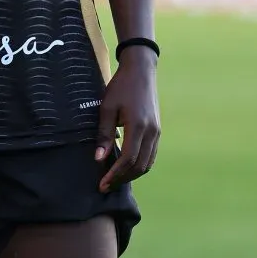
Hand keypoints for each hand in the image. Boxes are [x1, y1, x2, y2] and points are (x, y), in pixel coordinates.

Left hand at [95, 46, 159, 192]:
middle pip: (140, 166)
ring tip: (114, 179)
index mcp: (138, 126)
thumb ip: (104, 134)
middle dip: (122, 179)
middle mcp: (151, 133)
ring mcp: (157, 133)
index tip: (102, 184)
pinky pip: (150, 155)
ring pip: (147, 163)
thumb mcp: (107, 108)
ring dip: (131, 175)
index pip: (128, 159)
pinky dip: (139, 165)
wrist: (141, 71)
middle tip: (106, 186)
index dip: (115, 175)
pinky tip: (126, 167)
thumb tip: (99, 159)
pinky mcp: (157, 131)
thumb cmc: (121, 87)